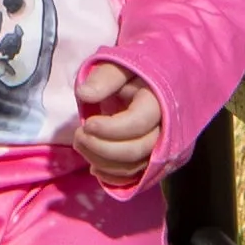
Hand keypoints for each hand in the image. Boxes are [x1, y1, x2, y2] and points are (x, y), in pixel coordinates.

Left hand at [69, 59, 164, 189]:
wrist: (155, 84)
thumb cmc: (135, 75)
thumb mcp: (120, 65)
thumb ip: (105, 78)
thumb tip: (84, 94)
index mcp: (159, 102)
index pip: (137, 123)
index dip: (109, 128)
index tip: (86, 124)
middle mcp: (166, 130)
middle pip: (136, 150)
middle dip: (101, 147)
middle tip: (78, 135)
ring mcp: (162, 150)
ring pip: (133, 167)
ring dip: (102, 162)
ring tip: (81, 145)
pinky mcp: (154, 164)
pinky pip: (134, 179)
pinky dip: (112, 177)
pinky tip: (95, 165)